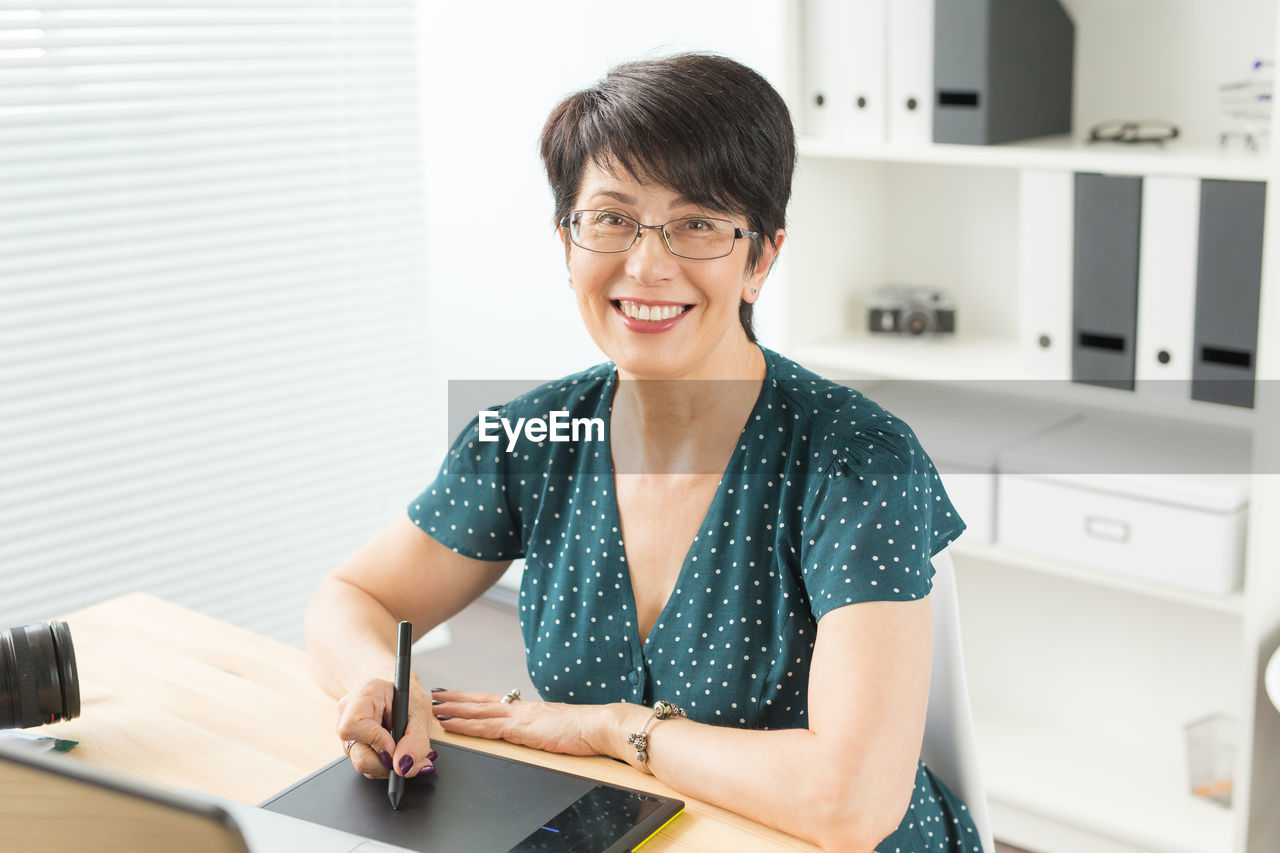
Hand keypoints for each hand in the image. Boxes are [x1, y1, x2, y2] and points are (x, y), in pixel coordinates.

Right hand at [336, 674, 435, 779]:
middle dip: (386, 762)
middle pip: (356, 754)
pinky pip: (368, 767)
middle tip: (408, 758)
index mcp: (362, 696)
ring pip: (363, 765)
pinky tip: (397, 753)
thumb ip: (416, 739)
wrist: (401, 692)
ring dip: (389, 765)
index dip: (376, 741)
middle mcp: (347, 716)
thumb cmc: (408, 696)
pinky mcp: (354, 748)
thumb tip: (403, 765)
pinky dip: (386, 765)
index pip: (353, 725)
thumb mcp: (420, 711)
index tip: (396, 745)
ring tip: (405, 752)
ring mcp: (349, 735)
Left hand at [430, 689, 607, 756]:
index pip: (492, 701)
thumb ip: (541, 730)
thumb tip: (535, 734)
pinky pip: (484, 727)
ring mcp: (518, 717)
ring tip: (432, 707)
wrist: (598, 726)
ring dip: (452, 710)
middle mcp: (519, 709)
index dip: (470, 698)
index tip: (454, 695)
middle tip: (433, 695)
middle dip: (455, 699)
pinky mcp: (519, 728)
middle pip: (479, 702)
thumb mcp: (556, 729)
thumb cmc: (584, 731)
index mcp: (527, 709)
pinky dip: (464, 725)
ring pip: (476, 711)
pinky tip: (450, 725)